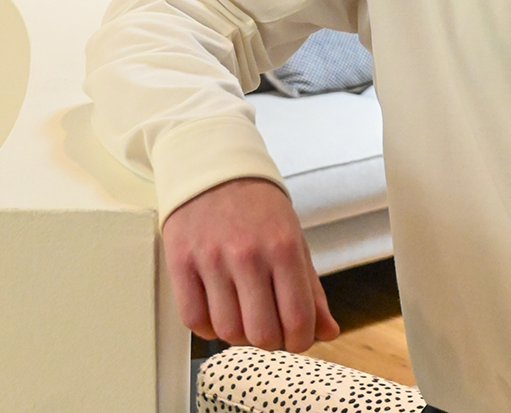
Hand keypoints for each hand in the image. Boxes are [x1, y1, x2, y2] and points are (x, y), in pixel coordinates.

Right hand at [162, 177, 338, 351]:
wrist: (214, 168)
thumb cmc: (258, 207)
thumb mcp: (294, 238)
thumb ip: (312, 288)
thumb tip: (329, 332)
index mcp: (283, 246)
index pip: (297, 319)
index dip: (300, 341)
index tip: (296, 338)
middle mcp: (248, 254)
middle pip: (261, 334)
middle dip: (270, 341)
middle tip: (269, 328)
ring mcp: (212, 259)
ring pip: (226, 331)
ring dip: (238, 335)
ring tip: (243, 316)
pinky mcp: (181, 262)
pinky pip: (193, 320)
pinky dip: (207, 327)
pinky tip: (217, 311)